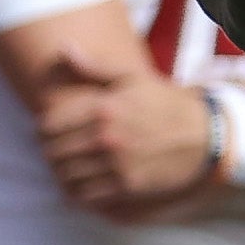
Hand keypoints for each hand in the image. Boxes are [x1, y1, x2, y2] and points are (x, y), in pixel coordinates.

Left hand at [35, 46, 216, 215]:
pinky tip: (81, 184)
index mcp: (103, 107)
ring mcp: (116, 164)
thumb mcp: (131, 77)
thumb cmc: (163, 101)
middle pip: (53, 153)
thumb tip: (64, 48)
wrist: (203, 133)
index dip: (42, 130)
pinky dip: (77, 193)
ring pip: (66, 177)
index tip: (46, 131)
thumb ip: (94, 67)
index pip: (49, 125)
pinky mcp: (126, 186)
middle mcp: (106, 136)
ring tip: (64, 168)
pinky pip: (86, 196)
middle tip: (53, 152)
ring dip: (61, 173)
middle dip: (49, 152)